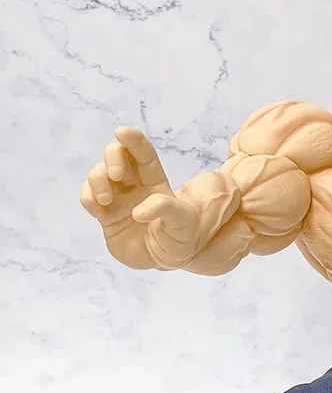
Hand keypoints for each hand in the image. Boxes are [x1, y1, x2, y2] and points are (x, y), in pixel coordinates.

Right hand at [80, 127, 198, 268]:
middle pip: (116, 155)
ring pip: (97, 174)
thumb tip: (137, 211)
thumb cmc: (180, 237)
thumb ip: (167, 209)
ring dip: (97, 180)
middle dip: (112, 157)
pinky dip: (87, 197)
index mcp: (155, 181)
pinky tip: (99, 207)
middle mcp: (134, 185)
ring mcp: (117, 198)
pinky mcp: (105, 215)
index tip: (122, 132)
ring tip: (106, 200)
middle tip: (116, 174)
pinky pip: (88, 197)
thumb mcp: (183, 222)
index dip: (133, 140)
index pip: (143, 154)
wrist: (166, 260)